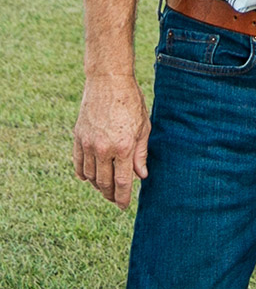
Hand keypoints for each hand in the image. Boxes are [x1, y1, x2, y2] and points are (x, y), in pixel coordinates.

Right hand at [73, 75, 150, 209]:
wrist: (108, 81)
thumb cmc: (131, 101)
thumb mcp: (144, 126)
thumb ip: (141, 154)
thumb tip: (141, 176)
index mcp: (124, 147)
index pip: (122, 183)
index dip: (123, 198)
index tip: (124, 206)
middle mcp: (104, 149)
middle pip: (104, 183)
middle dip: (110, 195)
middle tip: (115, 199)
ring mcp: (89, 144)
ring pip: (90, 176)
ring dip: (97, 185)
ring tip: (105, 187)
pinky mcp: (78, 137)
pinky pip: (78, 164)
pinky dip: (83, 173)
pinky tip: (89, 177)